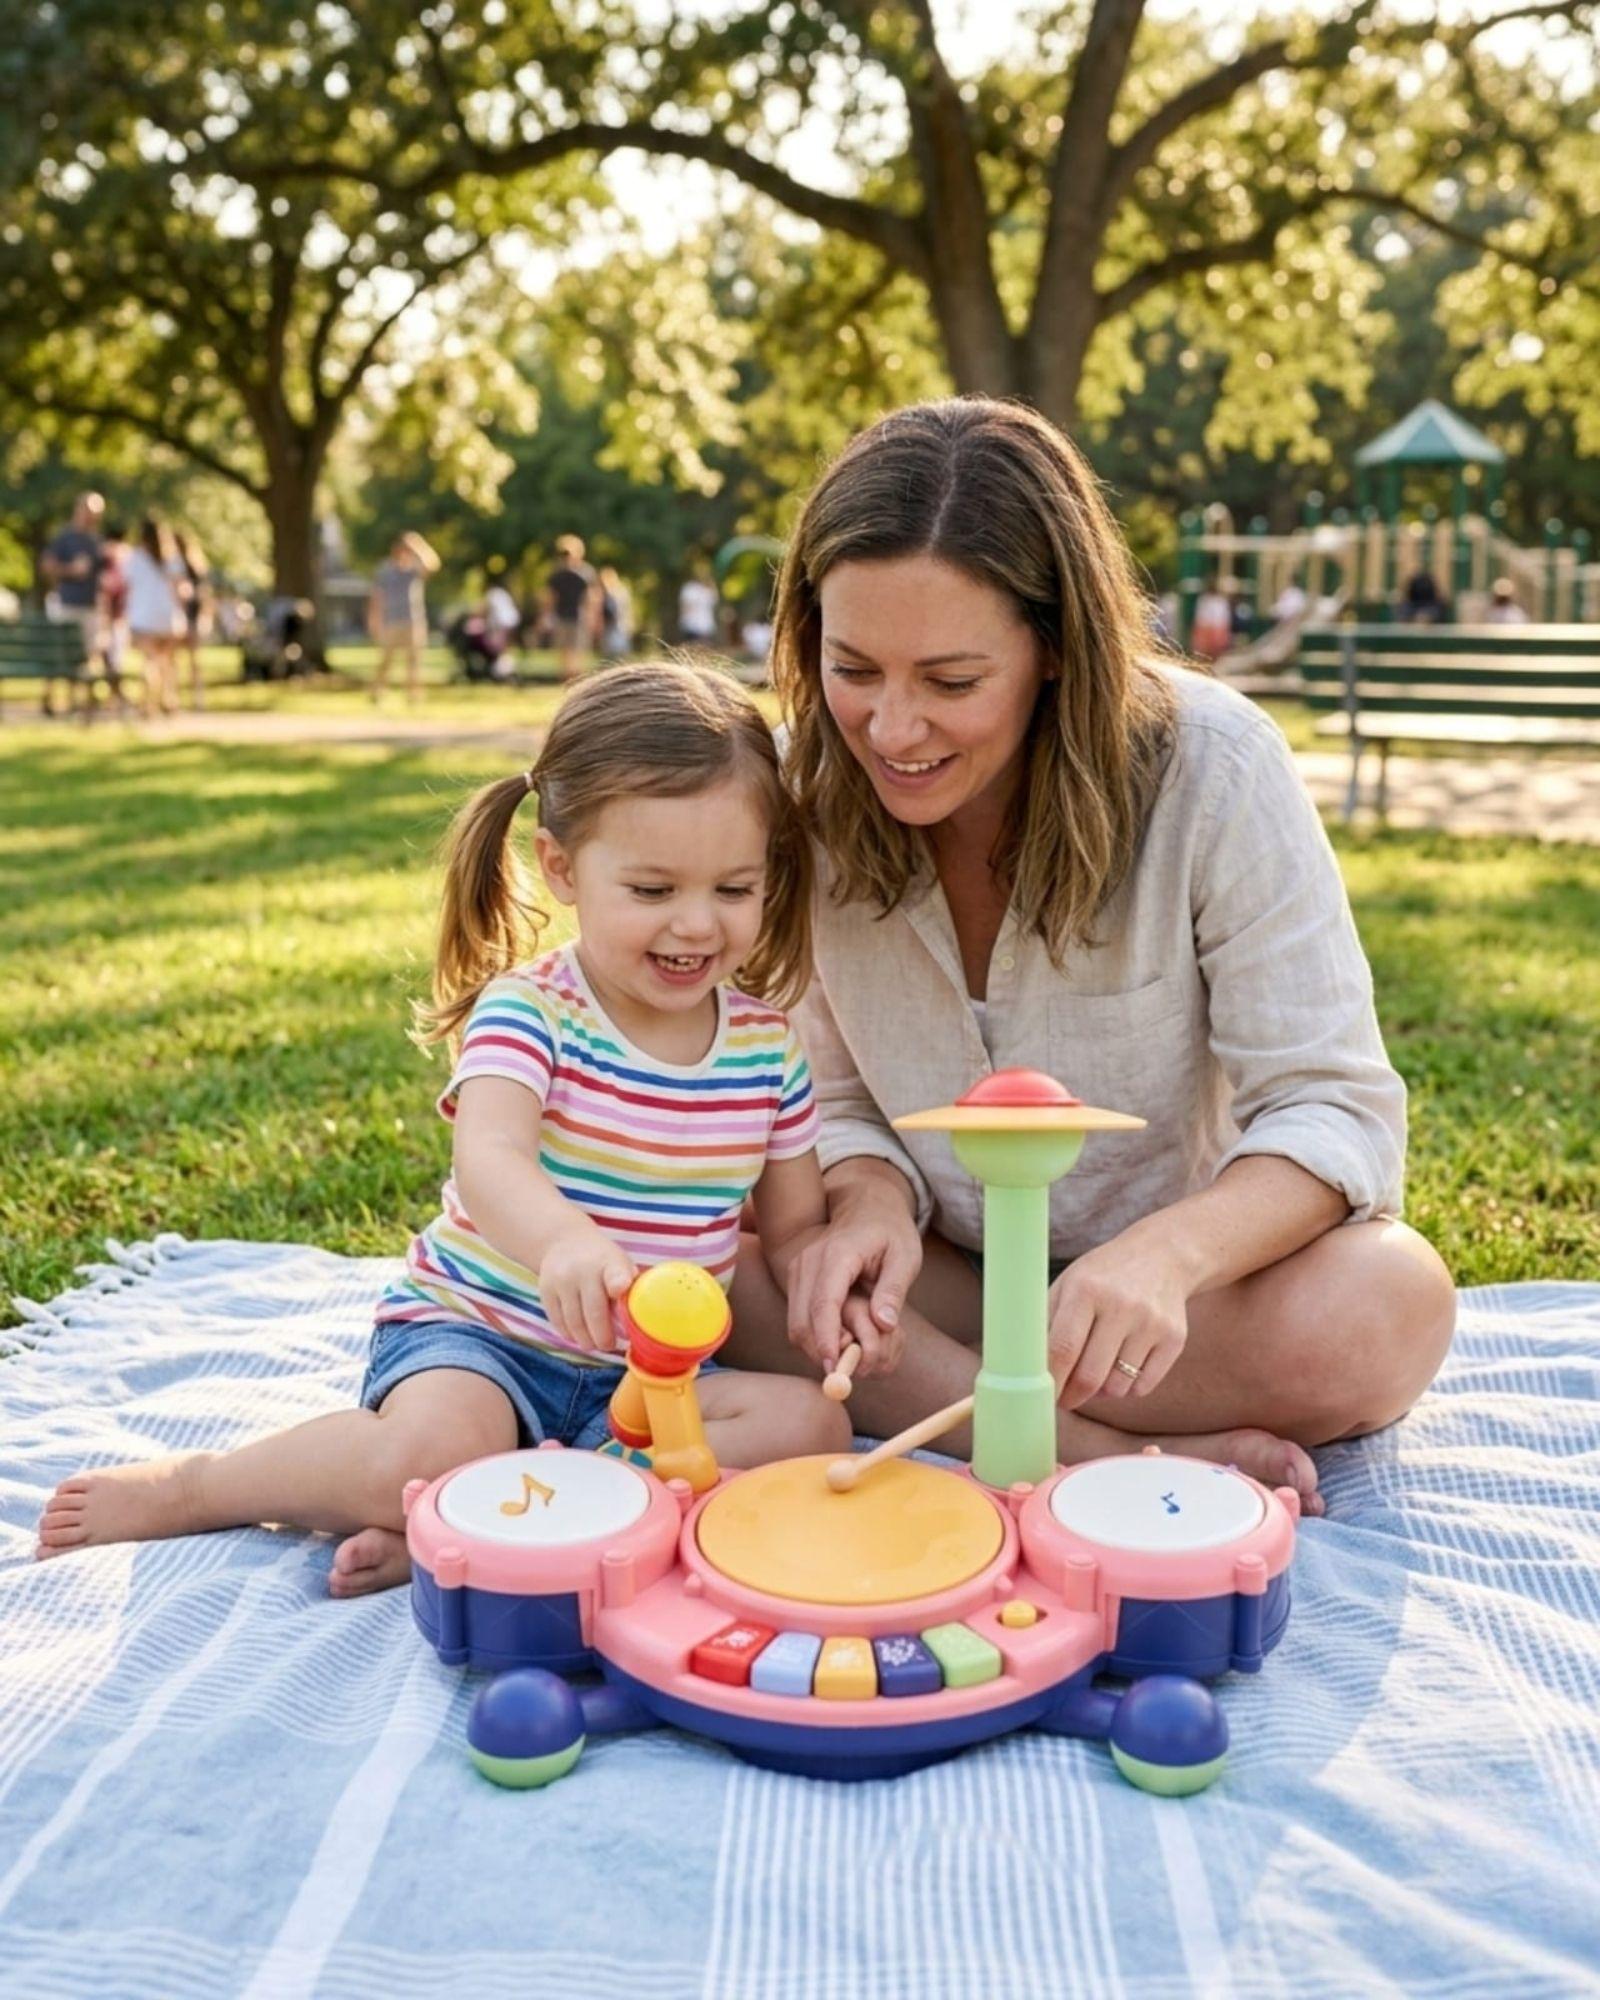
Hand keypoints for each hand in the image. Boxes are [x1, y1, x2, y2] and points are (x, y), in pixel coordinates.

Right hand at [538, 1225, 635, 1352]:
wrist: (564, 1241)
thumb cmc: (602, 1260)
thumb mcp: (620, 1263)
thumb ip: (629, 1287)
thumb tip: (638, 1320)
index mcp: (609, 1262)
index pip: (614, 1274)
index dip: (618, 1284)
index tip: (620, 1292)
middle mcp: (582, 1270)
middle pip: (593, 1313)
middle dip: (602, 1337)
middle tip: (608, 1346)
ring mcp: (561, 1280)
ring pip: (573, 1322)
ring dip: (585, 1340)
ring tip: (594, 1345)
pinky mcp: (545, 1290)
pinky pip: (558, 1321)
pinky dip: (569, 1333)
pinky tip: (577, 1336)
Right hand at [783, 1201, 921, 1378]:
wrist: (866, 1205)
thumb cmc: (890, 1231)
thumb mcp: (905, 1255)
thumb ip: (893, 1289)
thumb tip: (884, 1324)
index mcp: (837, 1254)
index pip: (824, 1302)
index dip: (827, 1338)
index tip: (834, 1366)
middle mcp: (809, 1261)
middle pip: (802, 1320)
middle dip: (821, 1352)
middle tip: (850, 1370)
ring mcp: (798, 1270)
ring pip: (796, 1324)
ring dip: (818, 1347)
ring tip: (851, 1352)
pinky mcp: (796, 1279)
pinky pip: (798, 1318)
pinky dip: (815, 1337)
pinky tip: (841, 1339)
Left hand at [1047, 1236, 1190, 1408]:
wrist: (1161, 1256)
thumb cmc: (1103, 1276)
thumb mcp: (1068, 1284)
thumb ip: (1047, 1324)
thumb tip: (1027, 1370)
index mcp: (1086, 1289)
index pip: (1062, 1349)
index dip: (1050, 1382)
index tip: (1041, 1398)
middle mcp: (1121, 1305)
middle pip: (1090, 1375)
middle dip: (1073, 1396)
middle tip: (1066, 1398)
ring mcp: (1151, 1323)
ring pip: (1117, 1386)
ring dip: (1101, 1390)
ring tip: (1097, 1370)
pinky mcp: (1175, 1338)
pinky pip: (1143, 1387)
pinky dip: (1128, 1387)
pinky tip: (1122, 1366)